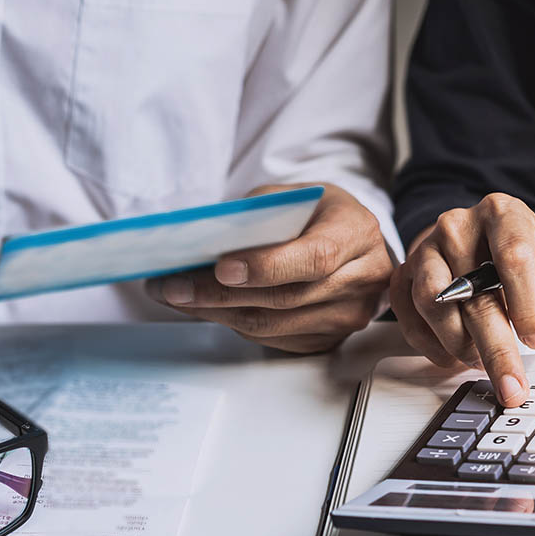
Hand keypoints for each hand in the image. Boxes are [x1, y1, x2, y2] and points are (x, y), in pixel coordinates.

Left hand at [145, 183, 391, 352]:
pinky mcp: (329, 339)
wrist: (354, 243)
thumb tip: (208, 242)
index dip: (267, 266)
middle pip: (286, 297)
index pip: (315, 257)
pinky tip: (204, 308)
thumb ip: (261, 214)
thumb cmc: (320, 215)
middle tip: (172, 285)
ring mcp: (349, 316)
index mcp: (357, 233)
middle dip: (219, 293)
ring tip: (174, 295)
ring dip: (216, 312)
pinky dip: (232, 323)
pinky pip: (272, 339)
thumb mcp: (297, 196)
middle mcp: (362, 279)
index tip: (221, 268)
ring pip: (273, 324)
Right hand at [389, 194, 534, 406]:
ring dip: (461, 346)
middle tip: (511, 383)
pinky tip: (456, 353)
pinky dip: (435, 347)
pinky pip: (411, 320)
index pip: (514, 256)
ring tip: (482, 359)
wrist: (474, 240)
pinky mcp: (403, 275)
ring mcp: (425, 250)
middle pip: (473, 293)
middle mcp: (457, 226)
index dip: (527, 304)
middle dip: (496, 348)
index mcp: (501, 214)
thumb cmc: (515, 253)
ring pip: (435, 307)